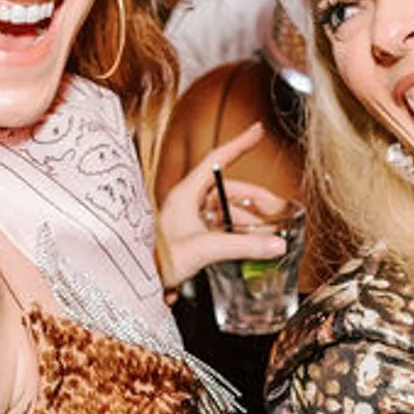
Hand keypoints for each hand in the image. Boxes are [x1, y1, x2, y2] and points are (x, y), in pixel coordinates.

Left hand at [156, 122, 289, 286]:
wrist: (137, 281)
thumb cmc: (156, 261)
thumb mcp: (204, 249)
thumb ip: (242, 246)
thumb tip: (274, 243)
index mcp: (186, 193)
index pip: (217, 159)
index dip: (240, 144)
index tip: (257, 132)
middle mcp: (187, 202)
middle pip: (228, 190)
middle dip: (255, 198)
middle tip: (276, 206)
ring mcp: (188, 219)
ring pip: (225, 211)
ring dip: (248, 219)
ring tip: (267, 232)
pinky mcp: (190, 237)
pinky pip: (219, 227)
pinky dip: (236, 232)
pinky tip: (248, 243)